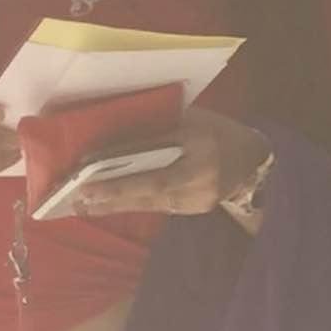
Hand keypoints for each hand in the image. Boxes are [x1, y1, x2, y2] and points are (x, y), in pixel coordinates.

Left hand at [71, 105, 269, 216]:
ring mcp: (198, 201)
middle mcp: (201, 181)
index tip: (87, 175)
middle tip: (76, 198)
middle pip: (149, 192)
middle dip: (110, 196)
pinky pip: (156, 206)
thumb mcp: (192, 120)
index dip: (121, 174)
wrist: (255, 160)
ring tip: (82, 204)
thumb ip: (160, 130)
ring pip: (149, 203)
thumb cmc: (219, 131)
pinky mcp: (193, 210)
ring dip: (114, 204)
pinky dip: (130, 203)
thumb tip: (115, 138)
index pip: (156, 164)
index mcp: (202, 149)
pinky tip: (107, 204)